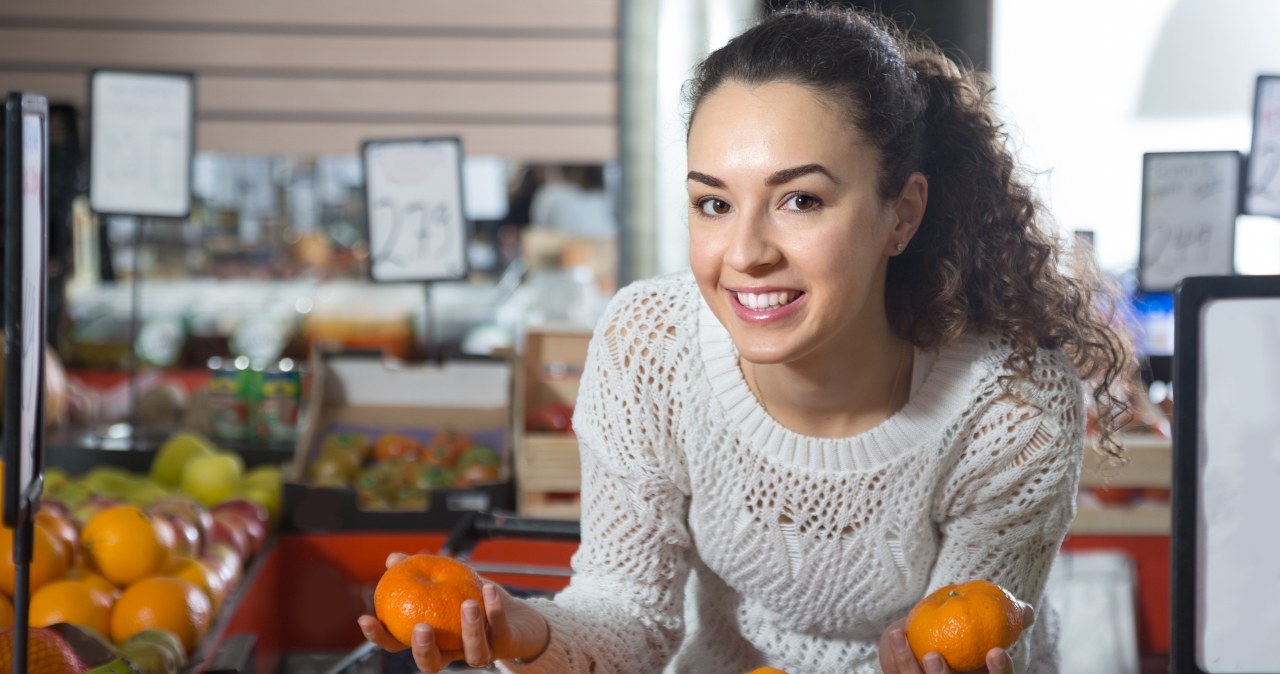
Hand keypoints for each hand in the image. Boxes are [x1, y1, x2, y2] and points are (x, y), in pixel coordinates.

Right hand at [357, 552, 550, 672]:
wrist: (517, 614)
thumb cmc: (473, 599)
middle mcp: (454, 651)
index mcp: (433, 639)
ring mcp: (480, 650)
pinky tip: (488, 590)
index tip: (366, 619)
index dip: (381, 637)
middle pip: (432, 664)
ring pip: (473, 654)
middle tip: (421, 627)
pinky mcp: (505, 643)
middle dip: (424, 650)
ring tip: (468, 605)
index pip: (400, 644)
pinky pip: (499, 630)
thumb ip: (420, 571)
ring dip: (470, 630)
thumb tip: (393, 558)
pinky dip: (495, 611)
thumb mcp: (445, 581)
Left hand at [877, 602, 1034, 673]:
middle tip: (932, 656)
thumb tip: (1027, 610)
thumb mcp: (990, 642)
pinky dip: (895, 657)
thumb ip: (1008, 625)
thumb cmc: (968, 647)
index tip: (994, 651)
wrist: (936, 656)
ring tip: (900, 637)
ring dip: (907, 663)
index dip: (1000, 672)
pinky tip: (895, 635)